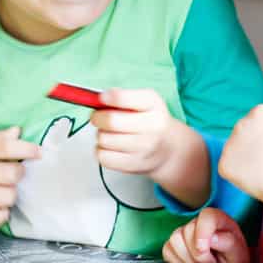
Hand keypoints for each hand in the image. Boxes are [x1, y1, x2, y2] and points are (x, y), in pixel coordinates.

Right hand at [0, 127, 39, 227]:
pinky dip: (2, 214)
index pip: (6, 146)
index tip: (38, 153)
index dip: (27, 149)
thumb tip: (18, 132)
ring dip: (11, 194)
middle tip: (14, 173)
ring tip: (4, 190)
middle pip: (12, 174)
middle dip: (19, 174)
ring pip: (8, 197)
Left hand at [91, 88, 208, 206]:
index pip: (122, 98)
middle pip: (110, 121)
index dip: (107, 98)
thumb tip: (94, 100)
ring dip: (101, 135)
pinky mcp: (133, 165)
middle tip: (97, 117)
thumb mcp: (144, 101)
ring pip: (104, 139)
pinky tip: (110, 147)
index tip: (102, 98)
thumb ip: (120, 97)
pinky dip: (101, 150)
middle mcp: (152, 126)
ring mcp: (144, 148)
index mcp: (153, 104)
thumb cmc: (149, 120)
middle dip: (97, 117)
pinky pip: (103, 156)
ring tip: (109, 133)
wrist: (168, 148)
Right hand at [162, 208, 251, 262]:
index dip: (203, 234)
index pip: (206, 216)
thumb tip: (213, 237)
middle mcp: (199, 222)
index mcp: (218, 219)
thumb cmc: (234, 261)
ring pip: (175, 239)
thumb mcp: (238, 254)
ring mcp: (185, 231)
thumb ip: (228, 243)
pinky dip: (178, 262)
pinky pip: (167, 250)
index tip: (206, 253)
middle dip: (197, 254)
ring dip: (187, 258)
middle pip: (187, 230)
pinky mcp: (174, 244)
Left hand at [219, 104, 262, 210]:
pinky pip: (229, 169)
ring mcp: (230, 143)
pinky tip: (255, 179)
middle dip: (254, 147)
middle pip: (244, 135)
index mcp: (259, 111)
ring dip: (246, 160)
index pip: (257, 123)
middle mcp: (241, 123)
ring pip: (235, 152)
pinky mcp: (224, 163)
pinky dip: (238, 176)